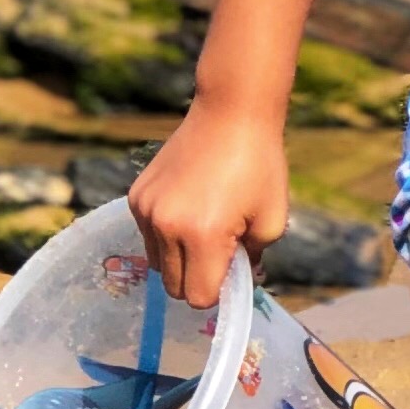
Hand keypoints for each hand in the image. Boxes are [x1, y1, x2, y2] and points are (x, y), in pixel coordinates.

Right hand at [126, 98, 287, 307]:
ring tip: (204, 228)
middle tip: (221, 251)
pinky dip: (166, 236)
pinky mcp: (136, 197)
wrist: (230, 112)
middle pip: (173, 287)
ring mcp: (146, 211)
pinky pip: (147, 237)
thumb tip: (239, 281)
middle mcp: (167, 227)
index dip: (219, 291)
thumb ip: (253, 260)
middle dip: (198, 279)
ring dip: (180, 260)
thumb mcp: (272, 219)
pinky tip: (188, 209)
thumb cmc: (259, 165)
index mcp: (203, 236)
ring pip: (157, 265)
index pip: (199, 296)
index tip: (232, 270)